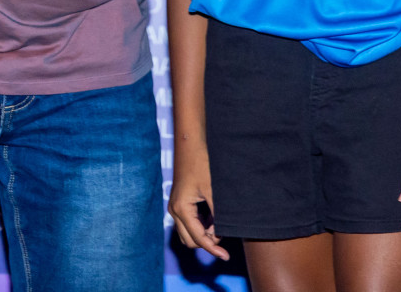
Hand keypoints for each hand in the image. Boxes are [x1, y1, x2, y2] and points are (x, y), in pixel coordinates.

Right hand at [169, 143, 228, 260]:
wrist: (191, 143)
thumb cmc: (202, 164)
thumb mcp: (213, 190)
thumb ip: (216, 214)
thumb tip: (220, 234)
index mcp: (181, 209)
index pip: (198, 238)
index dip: (213, 249)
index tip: (226, 256)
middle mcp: (174, 210)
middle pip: (190, 240)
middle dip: (207, 243)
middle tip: (225, 237)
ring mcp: (175, 206)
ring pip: (188, 233)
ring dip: (204, 234)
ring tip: (221, 227)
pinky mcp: (180, 202)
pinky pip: (189, 222)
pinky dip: (201, 225)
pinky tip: (214, 219)